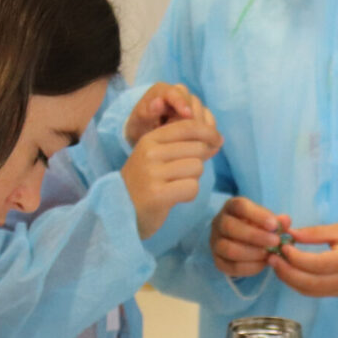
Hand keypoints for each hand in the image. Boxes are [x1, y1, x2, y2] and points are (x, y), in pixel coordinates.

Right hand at [120, 120, 221, 237]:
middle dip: (198, 161)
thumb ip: (182, 145)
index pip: (188, 126)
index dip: (208, 132)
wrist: (119, 211)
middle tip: (184, 175)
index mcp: (150, 139)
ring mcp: (152, 173)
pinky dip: (189, 194)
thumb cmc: (144, 184)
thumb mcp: (156, 157)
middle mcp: (150, 153)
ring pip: (197, 167)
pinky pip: (192, 187)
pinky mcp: (158, 194)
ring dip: (193, 179)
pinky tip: (175, 197)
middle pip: (197, 148)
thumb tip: (217, 139)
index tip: (218, 140)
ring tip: (175, 186)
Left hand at [125, 82, 216, 145]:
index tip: (187, 115)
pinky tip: (205, 148)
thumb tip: (158, 102)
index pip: (176, 92)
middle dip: (193, 121)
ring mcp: (192, 105)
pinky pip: (210, 124)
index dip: (183, 102)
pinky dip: (208, 135)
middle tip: (187, 138)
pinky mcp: (201, 117)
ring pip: (205, 115)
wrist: (147, 135)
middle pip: (194, 104)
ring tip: (193, 146)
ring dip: (202, 130)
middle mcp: (180, 94)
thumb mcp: (138, 121)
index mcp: (163, 90)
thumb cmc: (141, 127)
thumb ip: (147, 112)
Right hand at [211, 197, 292, 277]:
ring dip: (252, 253)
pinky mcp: (218, 260)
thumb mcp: (266, 219)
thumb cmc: (257, 226)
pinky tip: (263, 264)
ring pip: (228, 249)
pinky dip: (249, 267)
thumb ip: (277, 221)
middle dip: (255, 236)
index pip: (240, 206)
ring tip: (269, 254)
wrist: (243, 241)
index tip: (274, 225)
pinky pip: (230, 267)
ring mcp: (215, 242)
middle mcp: (219, 223)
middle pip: (230, 227)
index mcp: (232, 207)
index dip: (257, 215)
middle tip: (275, 242)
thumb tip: (286, 221)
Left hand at [271, 224, 337, 297]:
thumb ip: (315, 233)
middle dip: (287, 272)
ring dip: (289, 280)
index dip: (296, 258)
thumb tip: (290, 235)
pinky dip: (298, 284)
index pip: (317, 264)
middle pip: (310, 284)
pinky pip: (313, 293)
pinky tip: (289, 272)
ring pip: (309, 291)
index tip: (282, 247)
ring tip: (276, 264)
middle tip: (272, 259)